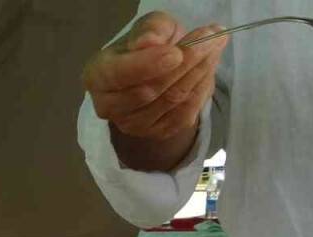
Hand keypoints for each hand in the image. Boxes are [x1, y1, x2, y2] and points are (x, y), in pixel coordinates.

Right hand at [83, 12, 228, 140]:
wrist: (155, 71)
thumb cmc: (147, 45)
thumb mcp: (149, 26)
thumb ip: (150, 30)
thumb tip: (149, 43)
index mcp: (97, 75)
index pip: (119, 75)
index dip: (148, 65)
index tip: (176, 53)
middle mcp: (108, 105)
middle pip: (150, 90)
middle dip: (186, 62)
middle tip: (212, 39)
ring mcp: (132, 124)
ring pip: (171, 100)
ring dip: (199, 72)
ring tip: (215, 47)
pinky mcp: (156, 132)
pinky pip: (184, 113)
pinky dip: (202, 89)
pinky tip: (208, 69)